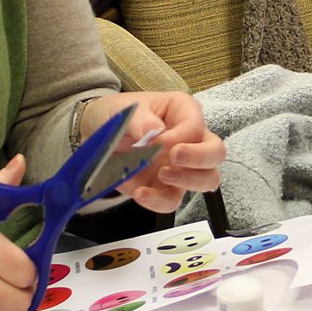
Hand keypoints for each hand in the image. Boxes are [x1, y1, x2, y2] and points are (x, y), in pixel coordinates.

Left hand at [80, 92, 223, 212]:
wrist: (95, 133)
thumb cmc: (118, 114)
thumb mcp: (126, 109)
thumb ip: (141, 120)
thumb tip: (154, 133)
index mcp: (183, 112)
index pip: (196, 126)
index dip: (181, 136)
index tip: (159, 140)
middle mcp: (189, 140)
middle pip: (216, 153)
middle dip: (199, 158)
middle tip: (175, 156)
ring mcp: (181, 167)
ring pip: (207, 180)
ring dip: (188, 180)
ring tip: (163, 174)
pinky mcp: (165, 188)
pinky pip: (172, 201)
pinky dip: (159, 201)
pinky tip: (142, 192)